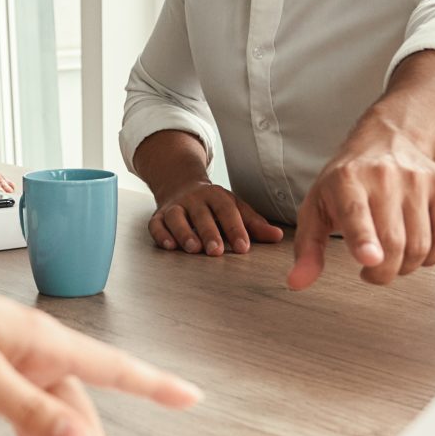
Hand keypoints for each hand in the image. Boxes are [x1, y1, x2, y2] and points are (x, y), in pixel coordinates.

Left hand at [0, 245, 199, 435]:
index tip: (191, 397)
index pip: (112, 368)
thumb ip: (29, 408)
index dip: (155, 386)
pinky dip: (34, 428)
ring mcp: (5, 351)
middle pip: (78, 406)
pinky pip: (22, 400)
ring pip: (49, 408)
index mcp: (39, 341)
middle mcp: (30, 344)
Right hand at [148, 181, 284, 255]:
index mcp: (216, 195)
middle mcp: (194, 199)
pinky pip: (156, 224)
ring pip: (177, 217)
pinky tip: (169, 246)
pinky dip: (161, 234)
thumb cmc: (213, 204)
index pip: (227, 211)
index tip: (243, 248)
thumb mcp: (235, 208)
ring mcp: (175, 206)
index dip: (235, 228)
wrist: (181, 185)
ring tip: (193, 249)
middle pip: (201, 214)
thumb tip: (278, 236)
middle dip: (209, 232)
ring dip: (184, 233)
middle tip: (217, 251)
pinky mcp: (158, 216)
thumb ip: (254, 224)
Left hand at [285, 139, 434, 288]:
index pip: (356, 214)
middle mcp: (384, 175)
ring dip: (406, 266)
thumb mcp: (317, 208)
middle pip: (393, 242)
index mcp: (347, 180)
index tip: (369, 259)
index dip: (363, 239)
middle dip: (383, 273)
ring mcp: (418, 179)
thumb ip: (308, 248)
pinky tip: (416, 248)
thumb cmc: (347, 181)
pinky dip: (431, 256)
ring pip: (421, 245)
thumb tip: (297, 283)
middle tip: (373, 271)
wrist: (387, 140)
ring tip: (392, 257)